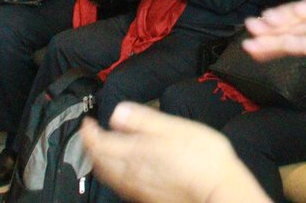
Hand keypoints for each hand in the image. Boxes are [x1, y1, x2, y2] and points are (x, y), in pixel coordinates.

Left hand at [80, 103, 267, 202]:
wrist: (218, 191)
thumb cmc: (204, 159)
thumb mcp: (176, 128)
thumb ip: (144, 120)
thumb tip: (118, 112)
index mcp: (135, 153)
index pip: (98, 143)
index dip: (88, 131)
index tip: (87, 121)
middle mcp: (131, 173)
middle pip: (99, 162)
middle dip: (91, 146)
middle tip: (92, 133)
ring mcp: (139, 188)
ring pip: (108, 176)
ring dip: (100, 161)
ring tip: (105, 149)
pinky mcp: (148, 197)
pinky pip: (121, 185)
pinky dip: (114, 173)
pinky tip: (126, 168)